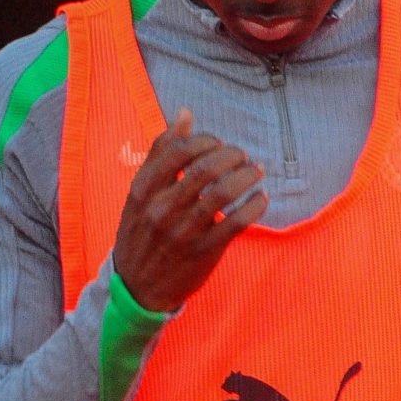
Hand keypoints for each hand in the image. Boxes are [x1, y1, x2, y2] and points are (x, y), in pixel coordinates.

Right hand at [113, 108, 266, 313]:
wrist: (138, 287)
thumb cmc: (143, 232)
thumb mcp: (141, 193)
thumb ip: (161, 153)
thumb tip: (185, 114)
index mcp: (144, 190)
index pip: (180, 150)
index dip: (207, 140)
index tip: (219, 144)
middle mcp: (162, 209)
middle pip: (205, 168)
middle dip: (232, 155)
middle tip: (243, 156)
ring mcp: (183, 232)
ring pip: (224, 193)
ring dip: (247, 176)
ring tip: (256, 171)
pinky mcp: (204, 252)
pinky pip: (236, 223)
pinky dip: (255, 206)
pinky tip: (262, 198)